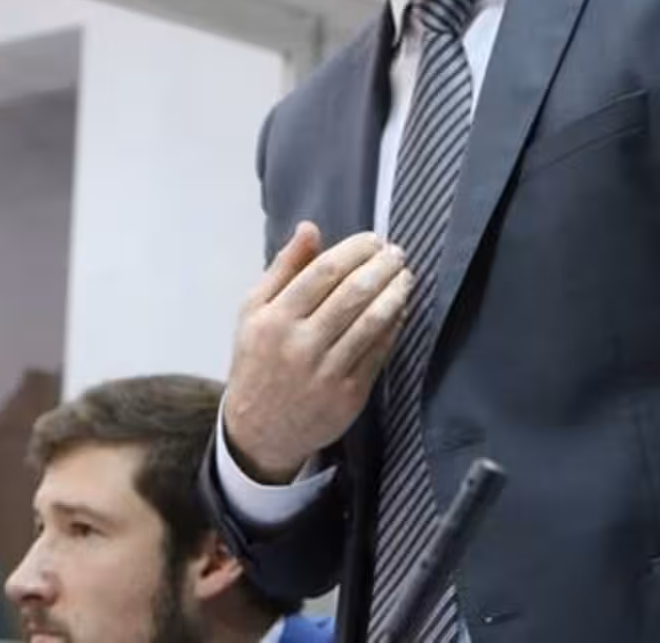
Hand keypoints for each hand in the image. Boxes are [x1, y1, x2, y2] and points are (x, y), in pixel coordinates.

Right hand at [224, 222, 414, 482]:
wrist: (260, 430)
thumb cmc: (258, 360)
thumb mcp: (254, 311)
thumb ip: (283, 268)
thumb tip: (310, 228)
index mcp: (274, 319)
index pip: (323, 272)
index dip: (355, 250)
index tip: (373, 239)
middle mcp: (300, 345)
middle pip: (352, 294)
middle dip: (381, 267)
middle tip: (397, 252)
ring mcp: (326, 372)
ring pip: (371, 322)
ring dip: (395, 293)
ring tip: (405, 276)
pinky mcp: (349, 395)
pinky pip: (379, 352)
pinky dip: (394, 326)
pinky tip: (400, 309)